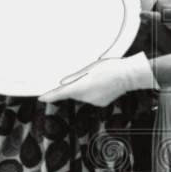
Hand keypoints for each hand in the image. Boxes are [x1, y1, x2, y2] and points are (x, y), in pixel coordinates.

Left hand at [39, 53, 156, 106]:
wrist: (129, 76)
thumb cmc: (110, 68)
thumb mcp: (89, 68)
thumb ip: (74, 77)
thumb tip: (62, 83)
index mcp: (81, 88)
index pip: (61, 94)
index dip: (50, 96)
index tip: (41, 98)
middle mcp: (86, 98)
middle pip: (72, 93)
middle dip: (72, 86)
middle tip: (83, 75)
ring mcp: (94, 102)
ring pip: (82, 95)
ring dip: (83, 88)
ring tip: (95, 77)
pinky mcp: (101, 104)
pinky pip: (91, 98)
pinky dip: (92, 92)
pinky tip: (101, 84)